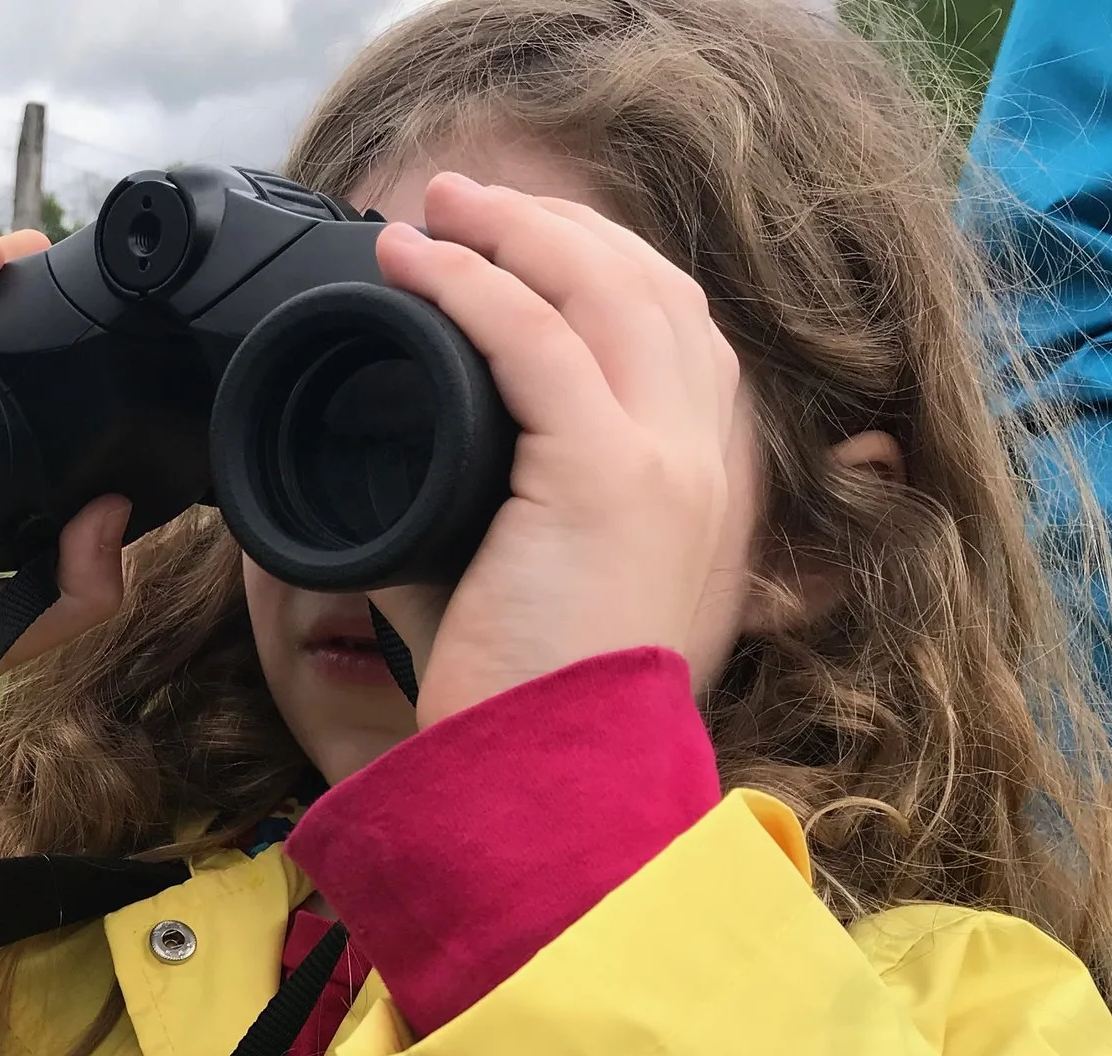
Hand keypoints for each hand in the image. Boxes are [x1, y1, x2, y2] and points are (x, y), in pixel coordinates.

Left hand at [376, 175, 750, 724]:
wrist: (558, 792)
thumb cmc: (538, 722)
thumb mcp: (536, 611)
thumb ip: (490, 548)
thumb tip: (395, 512)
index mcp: (714, 497)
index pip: (682, 342)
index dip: (605, 277)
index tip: (523, 255)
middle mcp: (715, 466)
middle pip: (656, 292)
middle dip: (562, 232)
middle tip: (468, 208)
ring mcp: (673, 462)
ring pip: (606, 290)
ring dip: (515, 231)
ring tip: (435, 210)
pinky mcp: (607, 470)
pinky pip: (534, 335)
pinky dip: (469, 284)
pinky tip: (416, 265)